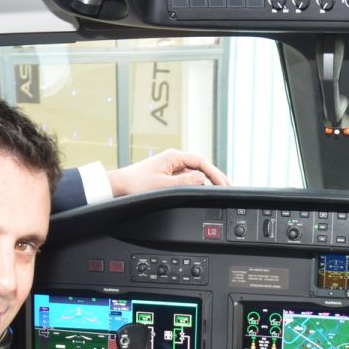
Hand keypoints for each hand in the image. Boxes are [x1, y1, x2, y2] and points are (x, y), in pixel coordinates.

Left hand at [107, 149, 229, 196]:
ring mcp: (172, 167)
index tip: (224, 185)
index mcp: (174, 157)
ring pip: (196, 172)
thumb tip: (203, 179)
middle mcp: (174, 160)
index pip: (202, 163)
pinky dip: (199, 184)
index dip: (216, 174)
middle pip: (202, 166)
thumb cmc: (136, 185)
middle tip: (229, 187)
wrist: (119, 186)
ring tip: (221, 189)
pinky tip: (204, 191)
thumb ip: (185, 182)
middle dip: (217, 176)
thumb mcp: (163, 186)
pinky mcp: (169, 175)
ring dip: (209, 180)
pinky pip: (189, 178)